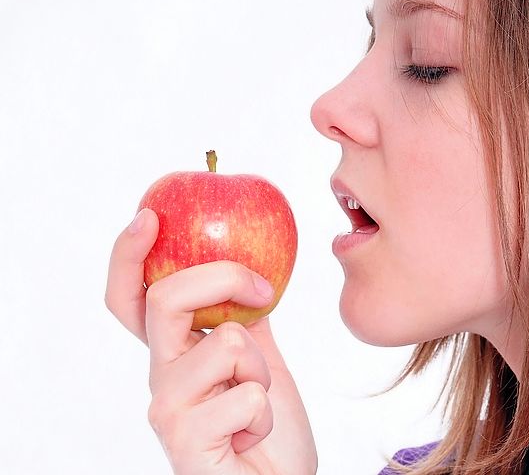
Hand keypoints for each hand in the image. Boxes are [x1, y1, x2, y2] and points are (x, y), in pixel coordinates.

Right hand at [105, 208, 316, 474]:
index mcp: (174, 354)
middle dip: (222, 277)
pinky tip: (252, 436)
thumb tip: (251, 268)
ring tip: (257, 399)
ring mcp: (168, 413)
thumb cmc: (266, 428)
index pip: (132, 299)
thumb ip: (243, 321)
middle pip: (164, 299)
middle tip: (261, 289)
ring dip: (261, 367)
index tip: (150, 215)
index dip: (129, 256)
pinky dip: (264, 412)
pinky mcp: (186, 446)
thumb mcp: (258, 361)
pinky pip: (245, 395)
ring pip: (224, 343)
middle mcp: (161, 379)